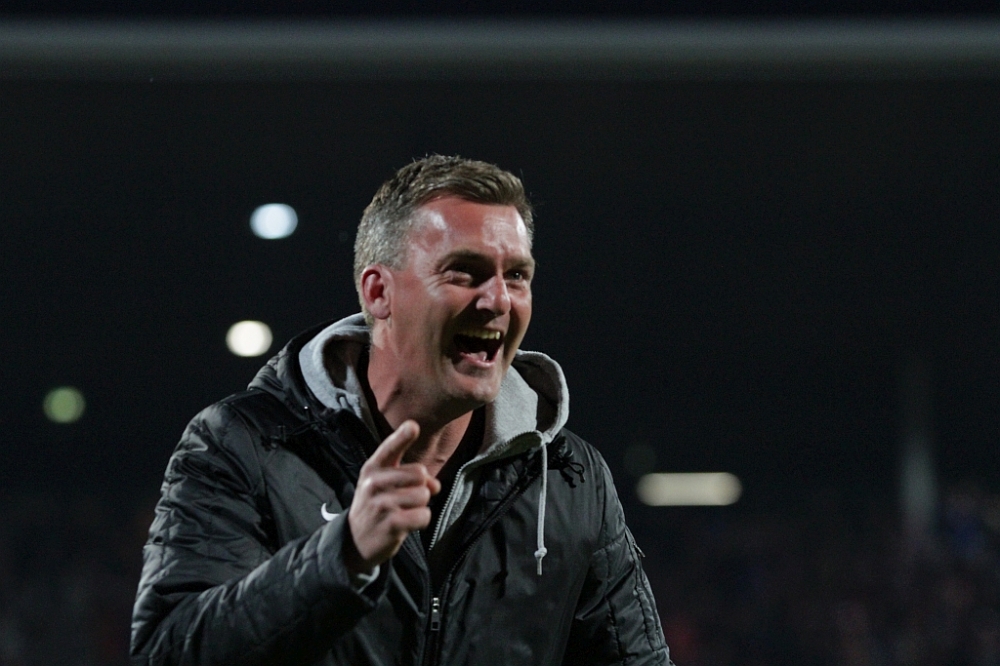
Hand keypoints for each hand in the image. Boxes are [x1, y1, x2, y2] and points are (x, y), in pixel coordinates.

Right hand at [346, 420, 440, 572]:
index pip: (390, 448)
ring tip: (403, 512)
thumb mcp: (382, 484)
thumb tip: (435, 485)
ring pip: (423, 496)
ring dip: (420, 506)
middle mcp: (374, 483)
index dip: (403, 436)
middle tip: (406, 499)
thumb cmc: (376, 506)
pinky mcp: (391, 524)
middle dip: (421, 488)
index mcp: (372, 468)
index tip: (412, 426)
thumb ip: (410, 476)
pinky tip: (406, 524)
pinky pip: (424, 515)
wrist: (355, 541)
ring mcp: (381, 504)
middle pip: (420, 474)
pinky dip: (421, 521)